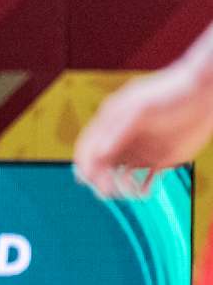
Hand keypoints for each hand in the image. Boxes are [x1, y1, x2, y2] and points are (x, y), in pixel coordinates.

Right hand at [74, 66, 212, 199]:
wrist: (203, 93)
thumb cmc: (169, 94)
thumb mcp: (140, 108)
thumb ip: (118, 129)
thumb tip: (99, 152)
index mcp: (110, 125)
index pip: (88, 148)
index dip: (84, 164)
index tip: (87, 178)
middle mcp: (122, 141)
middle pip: (100, 167)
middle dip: (100, 181)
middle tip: (107, 191)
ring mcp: (140, 152)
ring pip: (119, 178)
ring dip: (120, 188)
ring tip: (131, 192)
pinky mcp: (160, 161)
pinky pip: (145, 182)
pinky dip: (142, 190)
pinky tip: (146, 191)